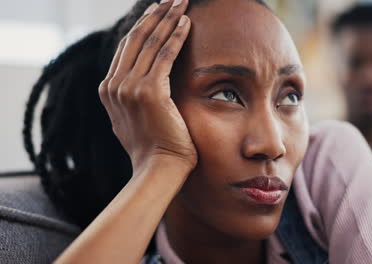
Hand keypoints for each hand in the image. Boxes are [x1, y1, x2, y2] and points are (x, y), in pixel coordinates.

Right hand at [98, 0, 196, 172]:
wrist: (158, 167)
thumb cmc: (153, 147)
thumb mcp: (131, 119)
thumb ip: (129, 98)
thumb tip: (136, 86)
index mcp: (108, 90)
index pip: (127, 48)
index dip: (143, 27)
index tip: (157, 12)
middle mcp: (114, 85)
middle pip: (136, 39)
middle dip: (155, 15)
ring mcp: (129, 87)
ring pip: (151, 42)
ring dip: (167, 18)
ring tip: (181, 2)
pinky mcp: (150, 91)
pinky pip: (165, 55)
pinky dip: (176, 36)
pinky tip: (186, 22)